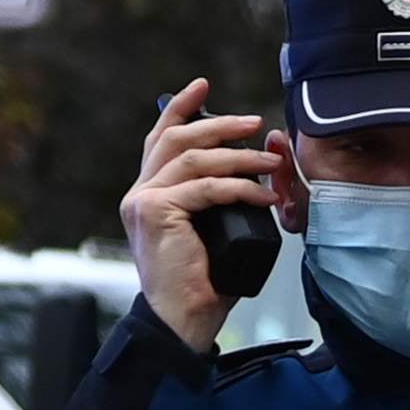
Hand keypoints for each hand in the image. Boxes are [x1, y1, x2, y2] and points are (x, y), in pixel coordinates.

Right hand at [113, 81, 290, 349]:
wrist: (179, 323)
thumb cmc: (201, 285)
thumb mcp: (209, 231)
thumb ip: (213, 201)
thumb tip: (248, 169)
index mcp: (147, 195)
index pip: (159, 139)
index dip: (180, 108)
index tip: (203, 85)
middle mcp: (139, 194)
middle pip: (174, 138)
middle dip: (217, 123)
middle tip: (253, 121)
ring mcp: (144, 202)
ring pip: (193, 158)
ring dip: (238, 155)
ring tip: (270, 161)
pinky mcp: (157, 213)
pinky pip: (206, 188)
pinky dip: (240, 187)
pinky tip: (264, 195)